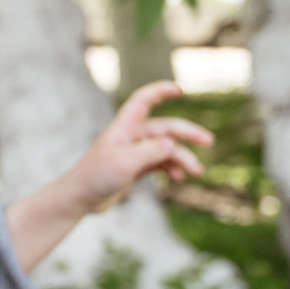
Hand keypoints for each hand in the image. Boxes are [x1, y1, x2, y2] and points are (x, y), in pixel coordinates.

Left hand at [8, 82, 214, 269]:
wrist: (80, 199)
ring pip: (166, 148)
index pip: (143, 101)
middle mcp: (131, 136)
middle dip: (187, 133)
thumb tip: (173, 144)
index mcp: (124, 128)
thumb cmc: (96, 177)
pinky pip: (161, 162)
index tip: (180, 89)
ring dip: (182, 158)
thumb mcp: (125, 164)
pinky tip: (179, 178)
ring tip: (196, 171)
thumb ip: (150, 152)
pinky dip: (172, 168)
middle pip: (165, 128)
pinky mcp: (136, 167)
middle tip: (208, 141)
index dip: (160, 91)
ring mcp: (134, 152)